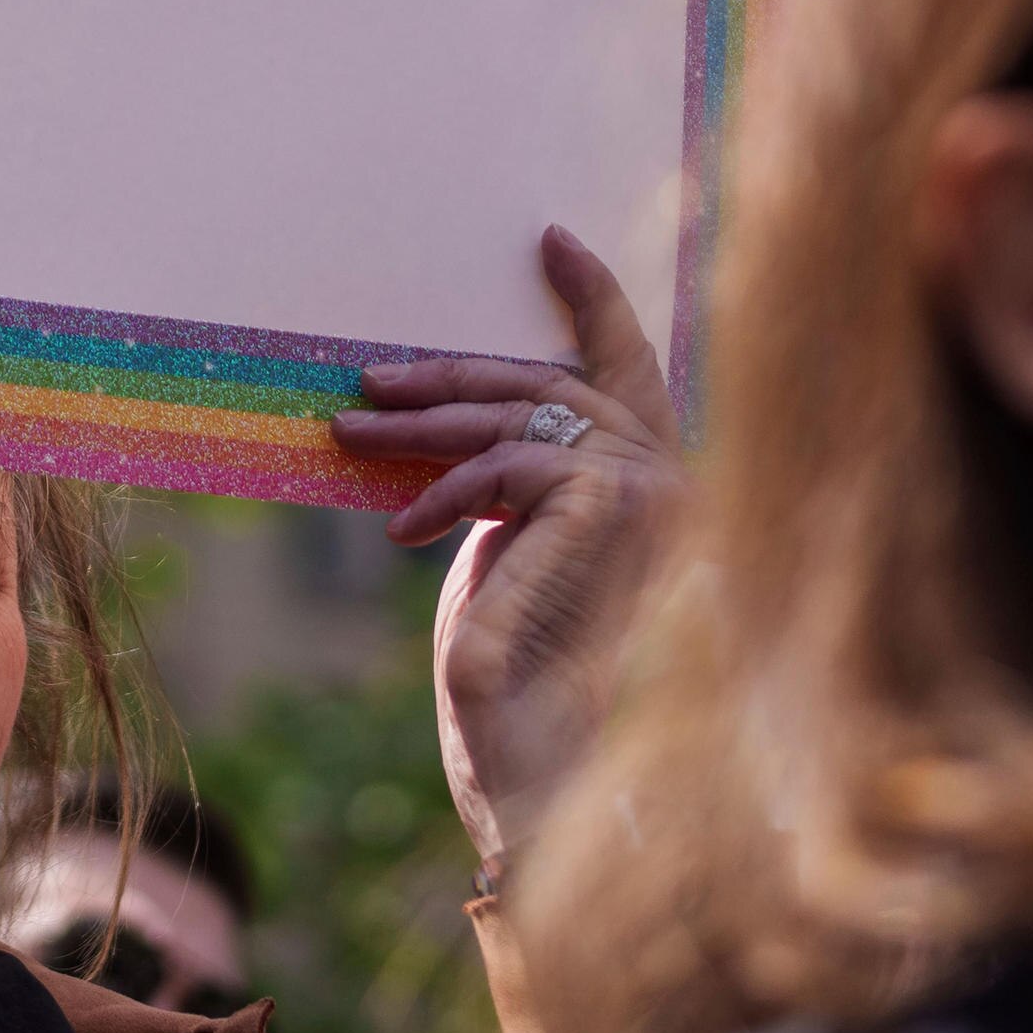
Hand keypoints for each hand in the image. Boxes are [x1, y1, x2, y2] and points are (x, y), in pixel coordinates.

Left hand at [334, 226, 682, 882]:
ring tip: (350, 438)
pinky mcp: (617, 515)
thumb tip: (458, 423)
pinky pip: (513, 466)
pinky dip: (447, 488)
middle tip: (366, 384)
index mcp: (667, 492)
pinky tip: (401, 527)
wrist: (554, 795)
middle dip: (452, 376)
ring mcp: (661, 498)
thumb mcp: (518, 565)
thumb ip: (522, 492)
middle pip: (556, 385)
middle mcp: (682, 484)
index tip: (550, 237)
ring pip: (526, 416)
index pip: (635, 368)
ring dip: (428, 424)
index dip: (597, 299)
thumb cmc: (533, 699)